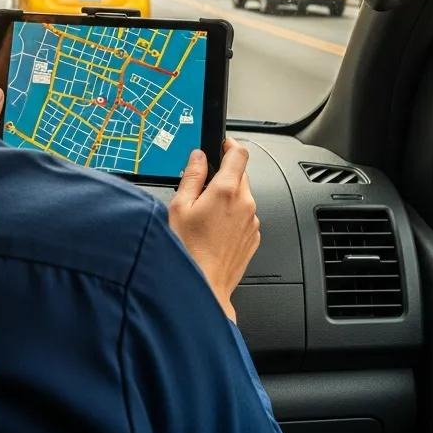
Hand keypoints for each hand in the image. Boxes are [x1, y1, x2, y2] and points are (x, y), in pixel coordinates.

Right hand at [168, 139, 259, 321]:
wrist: (204, 288)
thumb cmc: (188, 252)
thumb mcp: (179, 207)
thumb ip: (191, 176)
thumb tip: (198, 157)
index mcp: (226, 190)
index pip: (239, 153)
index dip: (229, 144)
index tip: (221, 144)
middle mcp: (245, 203)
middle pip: (240, 174)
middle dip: (222, 176)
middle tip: (201, 189)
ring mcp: (252, 221)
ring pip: (242, 196)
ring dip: (227, 198)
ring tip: (205, 216)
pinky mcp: (253, 237)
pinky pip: (245, 216)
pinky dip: (232, 216)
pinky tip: (214, 231)